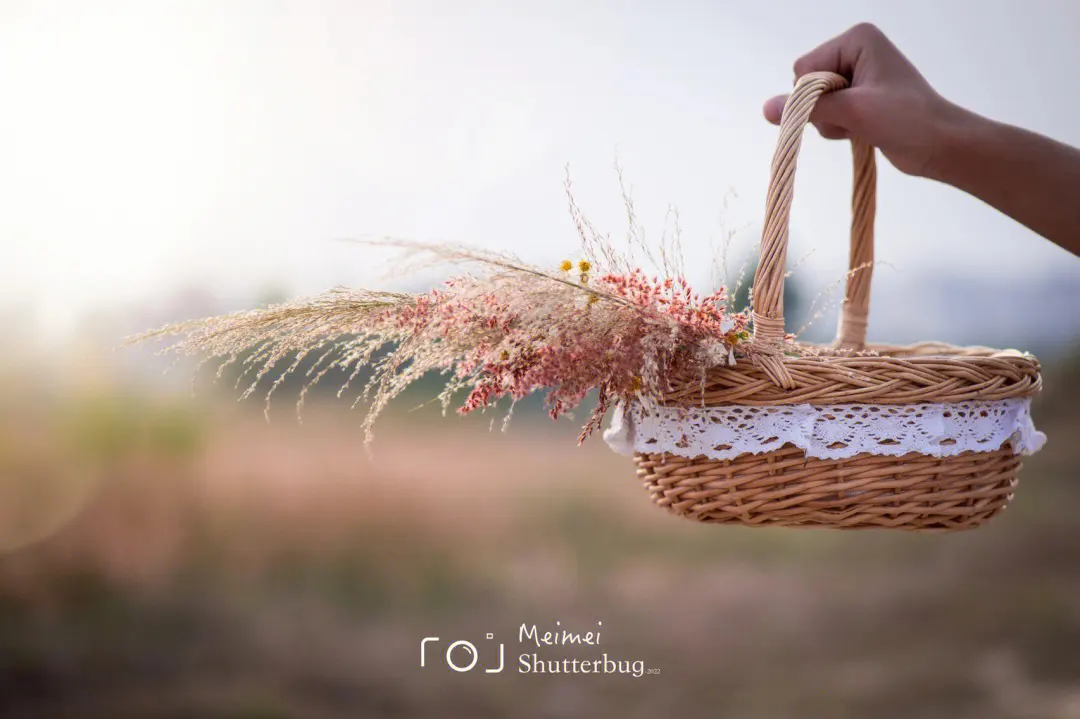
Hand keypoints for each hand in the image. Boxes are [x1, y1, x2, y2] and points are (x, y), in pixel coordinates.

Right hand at [763, 23, 966, 178]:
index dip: (815, 94)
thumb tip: (765, 108)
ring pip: (813, 103)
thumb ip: (808, 108)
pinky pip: (825, 114)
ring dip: (831, 122)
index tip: (846, 106)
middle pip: (806, 85)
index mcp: (856, 39)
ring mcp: (855, 75)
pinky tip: (861, 130)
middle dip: (824, 109)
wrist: (939, 145)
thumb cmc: (905, 119)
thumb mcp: (853, 111)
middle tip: (856, 117)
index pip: (804, 69)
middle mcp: (854, 51)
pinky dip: (837, 127)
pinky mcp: (857, 97)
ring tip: (862, 124)